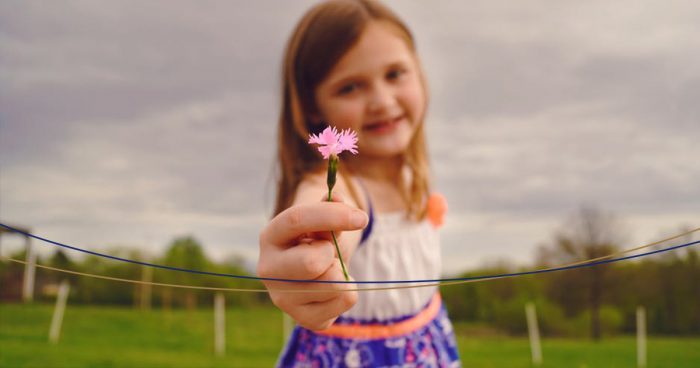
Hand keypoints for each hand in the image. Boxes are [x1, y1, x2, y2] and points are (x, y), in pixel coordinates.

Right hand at [257, 199, 367, 329]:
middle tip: (329, 253)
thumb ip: (331, 208)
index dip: (331, 215)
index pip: (296, 220)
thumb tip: (339, 198)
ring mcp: (283, 298)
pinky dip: (349, 291)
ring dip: (342, 272)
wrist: (311, 271)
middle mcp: (268, 269)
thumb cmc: (316, 239)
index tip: (360, 218)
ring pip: (333, 284)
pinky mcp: (303, 319)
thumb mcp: (321, 222)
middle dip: (331, 254)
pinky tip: (333, 289)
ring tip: (330, 270)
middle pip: (311, 263)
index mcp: (270, 236)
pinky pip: (344, 301)